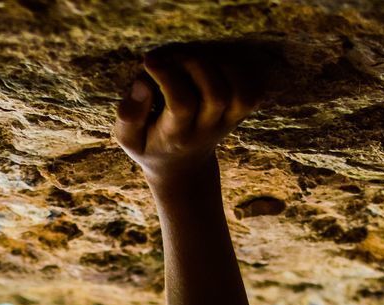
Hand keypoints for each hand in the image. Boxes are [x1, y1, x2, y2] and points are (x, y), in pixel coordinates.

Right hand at [113, 46, 261, 190]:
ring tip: (193, 60)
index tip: (148, 61)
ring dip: (218, 64)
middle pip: (215, 95)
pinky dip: (239, 70)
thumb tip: (142, 84)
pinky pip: (254, 91)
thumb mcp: (130, 138)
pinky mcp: (240, 115)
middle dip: (193, 64)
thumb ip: (129, 115)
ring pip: (239, 93)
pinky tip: (213, 66)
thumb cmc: (151, 144)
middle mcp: (206, 132)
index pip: (181, 105)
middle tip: (173, 56)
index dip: (167, 76)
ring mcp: (226, 124)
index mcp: (176, 136)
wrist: (183, 169)